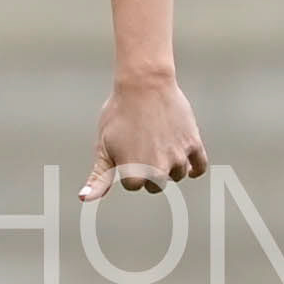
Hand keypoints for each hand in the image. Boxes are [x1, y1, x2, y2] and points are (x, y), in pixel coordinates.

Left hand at [80, 72, 207, 200]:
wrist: (144, 84)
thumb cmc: (118, 115)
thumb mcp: (103, 147)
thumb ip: (98, 177)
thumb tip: (84, 199)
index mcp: (135, 174)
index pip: (134, 185)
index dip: (127, 167)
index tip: (124, 148)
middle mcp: (159, 170)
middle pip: (156, 185)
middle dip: (149, 172)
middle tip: (143, 147)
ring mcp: (179, 157)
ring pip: (177, 175)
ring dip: (169, 165)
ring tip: (158, 142)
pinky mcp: (193, 144)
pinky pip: (199, 166)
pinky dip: (194, 168)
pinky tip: (188, 166)